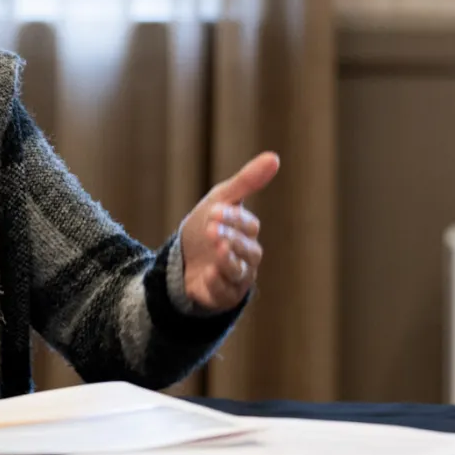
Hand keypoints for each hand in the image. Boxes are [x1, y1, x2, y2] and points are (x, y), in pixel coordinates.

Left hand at [180, 151, 280, 312]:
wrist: (180, 258)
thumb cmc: (206, 225)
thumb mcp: (222, 199)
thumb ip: (247, 181)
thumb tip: (275, 157)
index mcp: (249, 233)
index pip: (248, 225)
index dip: (233, 219)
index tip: (214, 210)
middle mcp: (248, 257)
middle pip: (246, 250)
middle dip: (229, 238)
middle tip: (210, 229)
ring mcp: (236, 279)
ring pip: (238, 272)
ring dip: (226, 261)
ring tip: (215, 249)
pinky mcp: (223, 297)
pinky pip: (225, 293)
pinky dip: (216, 284)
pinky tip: (207, 274)